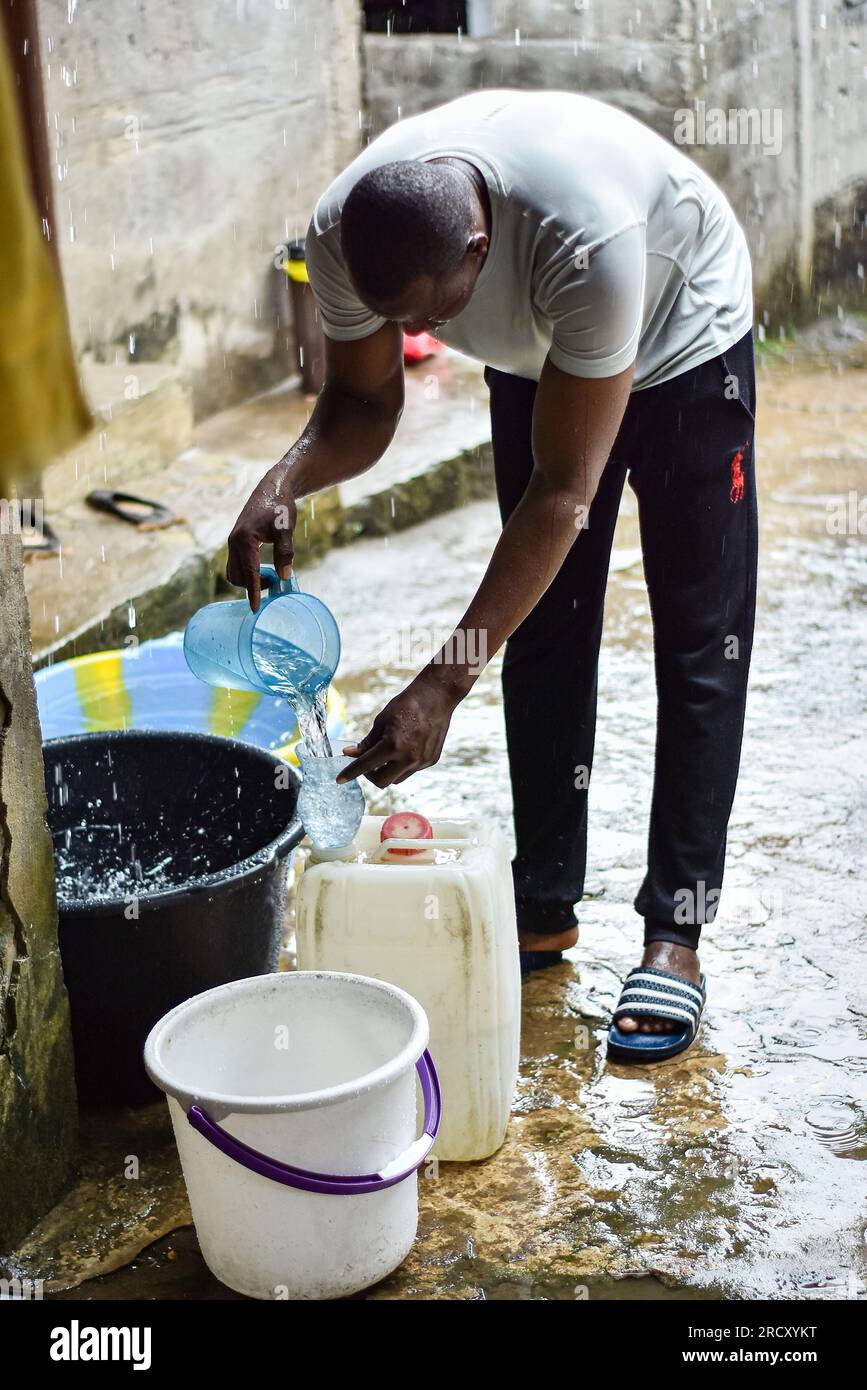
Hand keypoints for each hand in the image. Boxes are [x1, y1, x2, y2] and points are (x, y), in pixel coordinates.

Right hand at [226, 464, 295, 610]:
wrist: (272, 488)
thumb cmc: (280, 507)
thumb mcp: (285, 530)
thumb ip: (285, 553)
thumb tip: (284, 576)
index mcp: (244, 540)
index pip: (249, 572)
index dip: (254, 592)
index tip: (255, 608)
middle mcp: (234, 542)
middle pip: (238, 576)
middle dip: (253, 586)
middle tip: (275, 583)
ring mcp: (233, 542)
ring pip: (234, 572)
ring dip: (249, 580)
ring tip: (271, 576)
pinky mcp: (236, 541)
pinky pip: (236, 564)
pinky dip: (246, 572)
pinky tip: (263, 569)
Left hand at [337, 670, 459, 787]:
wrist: (436, 697)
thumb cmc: (406, 705)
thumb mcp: (381, 721)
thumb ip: (367, 742)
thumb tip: (351, 754)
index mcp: (392, 745)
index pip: (365, 766)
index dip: (350, 773)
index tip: (340, 779)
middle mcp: (408, 758)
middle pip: (381, 781)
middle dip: (370, 775)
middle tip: (367, 764)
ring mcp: (422, 761)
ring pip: (397, 779)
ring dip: (387, 771)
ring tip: (386, 755)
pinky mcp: (431, 761)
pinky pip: (411, 771)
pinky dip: (402, 765)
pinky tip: (404, 749)